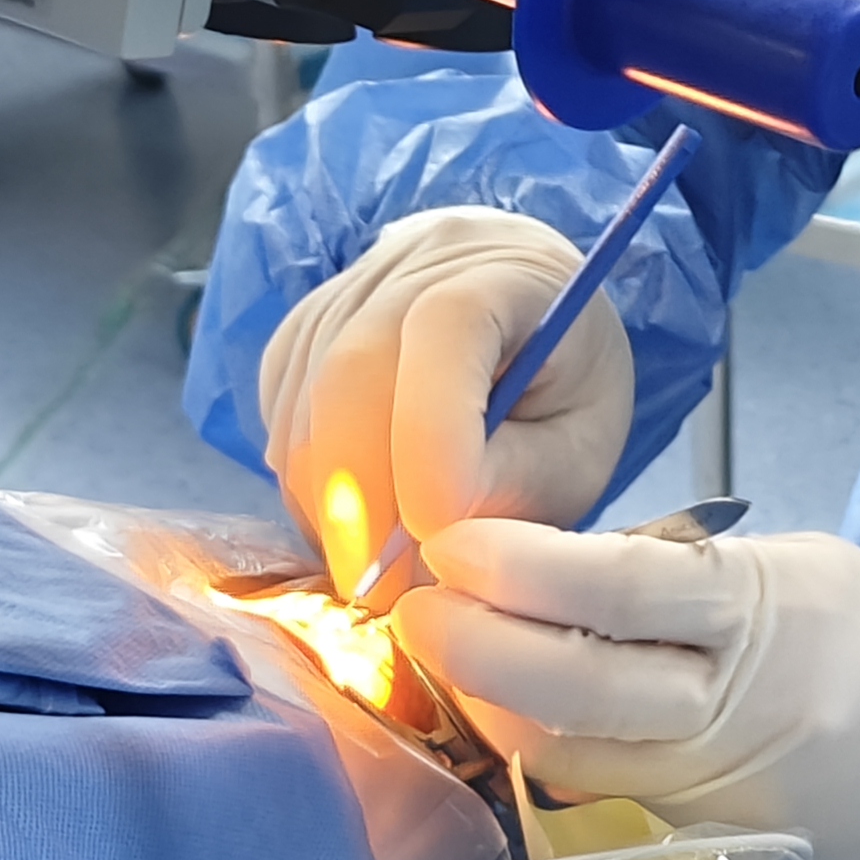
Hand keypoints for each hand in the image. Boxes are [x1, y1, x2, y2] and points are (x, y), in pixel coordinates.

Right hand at [261, 208, 634, 590]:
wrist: (524, 325)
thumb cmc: (562, 390)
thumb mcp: (580, 445)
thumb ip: (517, 481)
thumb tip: (430, 536)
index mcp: (503, 271)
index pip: (447, 327)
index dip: (430, 432)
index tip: (435, 531)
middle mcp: (411, 266)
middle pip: (351, 372)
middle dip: (360, 497)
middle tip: (382, 592)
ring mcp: (340, 298)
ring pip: (304, 409)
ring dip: (331, 508)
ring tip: (380, 570)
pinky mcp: (296, 341)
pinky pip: (280, 424)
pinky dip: (309, 493)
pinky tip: (356, 526)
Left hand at [400, 522, 859, 859]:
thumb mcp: (795, 570)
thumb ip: (684, 578)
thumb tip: (556, 575)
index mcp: (768, 613)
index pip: (625, 586)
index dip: (527, 566)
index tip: (456, 544)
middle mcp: (742, 712)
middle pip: (579, 688)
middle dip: (479, 648)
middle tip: (421, 610)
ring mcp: (726, 798)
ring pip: (575, 759)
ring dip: (499, 710)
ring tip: (457, 663)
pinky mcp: (718, 856)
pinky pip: (610, 805)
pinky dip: (556, 761)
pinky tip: (525, 726)